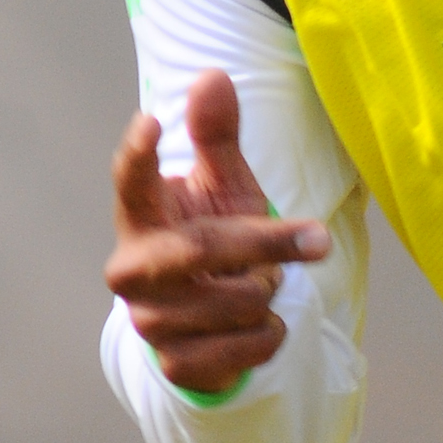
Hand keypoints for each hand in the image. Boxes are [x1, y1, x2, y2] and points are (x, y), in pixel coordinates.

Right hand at [106, 70, 329, 395]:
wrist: (211, 324)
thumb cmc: (215, 240)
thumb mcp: (224, 188)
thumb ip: (217, 136)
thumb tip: (212, 76)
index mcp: (140, 217)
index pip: (130, 179)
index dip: (139, 153)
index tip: (152, 120)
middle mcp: (133, 270)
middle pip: (201, 249)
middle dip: (262, 246)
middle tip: (312, 240)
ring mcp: (150, 322)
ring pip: (236, 301)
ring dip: (268, 292)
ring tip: (256, 287)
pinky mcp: (176, 366)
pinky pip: (249, 345)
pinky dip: (271, 334)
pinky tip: (257, 325)